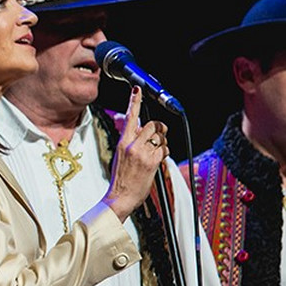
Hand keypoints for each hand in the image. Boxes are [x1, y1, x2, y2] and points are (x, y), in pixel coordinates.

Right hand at [103, 87, 168, 221]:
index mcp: (123, 142)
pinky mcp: (152, 162)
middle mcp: (132, 145)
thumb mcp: (120, 155)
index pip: (129, 117)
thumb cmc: (121, 177)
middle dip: (160, 128)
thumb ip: (130, 140)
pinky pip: (165, 149)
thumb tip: (138, 127)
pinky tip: (158, 159)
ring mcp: (143, 153)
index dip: (134, 101)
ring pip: (161, 137)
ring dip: (163, 141)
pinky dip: (164, 152)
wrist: (120, 196)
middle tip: (160, 133)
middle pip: (152, 125)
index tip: (137, 89)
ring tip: (157, 151)